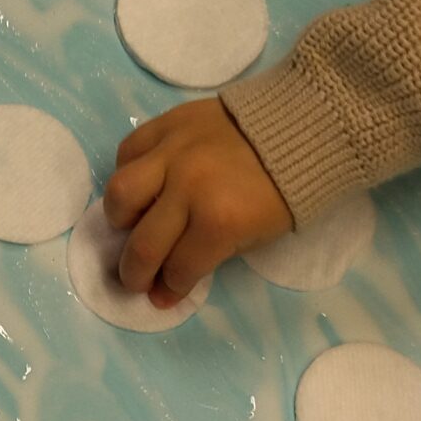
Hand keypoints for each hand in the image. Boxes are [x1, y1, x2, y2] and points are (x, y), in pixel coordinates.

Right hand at [102, 98, 292, 302]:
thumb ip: (208, 257)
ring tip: (131, 225)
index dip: (168, 290)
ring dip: (120, 219)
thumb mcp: (254, 236)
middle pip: (143, 244)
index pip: (179, 269)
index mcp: (219, 222)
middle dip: (135, 274)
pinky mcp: (168, 124)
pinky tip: (141, 184)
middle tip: (135, 279)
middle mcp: (188, 187)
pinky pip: (128, 150)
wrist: (300, 128)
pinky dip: (128, 172)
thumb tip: (167, 282)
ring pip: (120, 193)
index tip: (161, 296)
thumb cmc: (281, 191)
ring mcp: (174, 153)